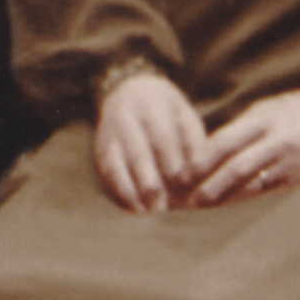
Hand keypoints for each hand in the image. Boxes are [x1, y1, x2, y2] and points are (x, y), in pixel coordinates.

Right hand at [93, 69, 211, 211]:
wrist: (127, 88)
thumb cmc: (166, 110)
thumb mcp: (184, 114)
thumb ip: (192, 141)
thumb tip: (199, 173)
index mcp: (149, 105)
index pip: (161, 136)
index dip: (172, 160)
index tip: (184, 183)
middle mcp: (124, 118)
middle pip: (136, 152)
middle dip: (148, 180)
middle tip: (162, 205)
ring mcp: (108, 133)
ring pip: (114, 163)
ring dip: (128, 189)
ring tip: (143, 211)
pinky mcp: (100, 147)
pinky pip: (104, 170)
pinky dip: (115, 190)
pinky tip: (129, 206)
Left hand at [187, 88, 299, 208]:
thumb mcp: (269, 106)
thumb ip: (241, 126)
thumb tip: (207, 146)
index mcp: (266, 120)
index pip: (225, 142)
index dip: (201, 160)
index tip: (181, 173)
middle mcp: (279, 143)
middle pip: (236, 169)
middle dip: (209, 187)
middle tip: (186, 200)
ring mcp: (294, 165)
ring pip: (252, 187)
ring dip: (226, 199)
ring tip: (202, 208)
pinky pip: (271, 194)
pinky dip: (249, 201)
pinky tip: (232, 209)